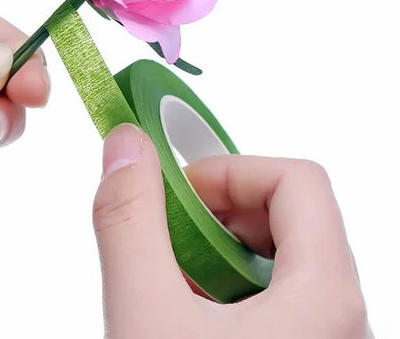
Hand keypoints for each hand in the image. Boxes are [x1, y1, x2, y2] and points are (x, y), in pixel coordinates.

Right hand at [93, 124, 372, 338]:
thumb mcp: (145, 314)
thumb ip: (130, 221)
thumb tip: (126, 145)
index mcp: (324, 295)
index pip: (296, 179)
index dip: (230, 172)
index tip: (178, 192)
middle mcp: (339, 313)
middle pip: (288, 213)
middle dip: (218, 212)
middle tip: (168, 236)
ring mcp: (324, 334)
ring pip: (279, 256)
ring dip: (217, 252)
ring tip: (172, 282)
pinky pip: (277, 297)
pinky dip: (227, 289)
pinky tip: (188, 315)